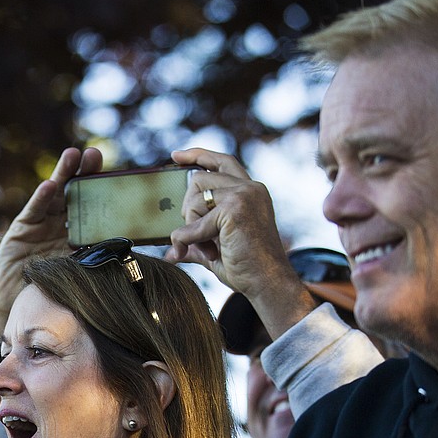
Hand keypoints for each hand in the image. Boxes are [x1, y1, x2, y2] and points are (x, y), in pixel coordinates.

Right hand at [0, 147, 104, 336]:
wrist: (21, 305)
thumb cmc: (55, 293)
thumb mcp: (83, 273)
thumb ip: (103, 258)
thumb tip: (140, 252)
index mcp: (80, 233)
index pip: (94, 207)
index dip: (104, 190)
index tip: (119, 174)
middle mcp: (61, 223)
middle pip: (75, 193)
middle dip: (84, 173)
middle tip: (94, 155)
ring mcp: (42, 223)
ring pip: (55, 194)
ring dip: (63, 174)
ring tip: (72, 156)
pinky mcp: (22, 228)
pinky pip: (34, 210)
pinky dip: (41, 198)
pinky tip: (49, 186)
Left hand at [166, 148, 316, 339]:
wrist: (267, 283)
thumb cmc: (246, 268)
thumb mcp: (215, 249)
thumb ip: (195, 241)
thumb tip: (171, 249)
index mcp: (250, 191)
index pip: (221, 161)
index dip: (197, 155)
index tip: (176, 156)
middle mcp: (250, 187)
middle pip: (199, 178)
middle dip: (189, 208)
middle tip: (199, 234)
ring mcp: (244, 195)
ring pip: (195, 198)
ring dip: (191, 226)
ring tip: (209, 246)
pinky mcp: (235, 209)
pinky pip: (193, 222)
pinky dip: (189, 239)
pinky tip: (205, 251)